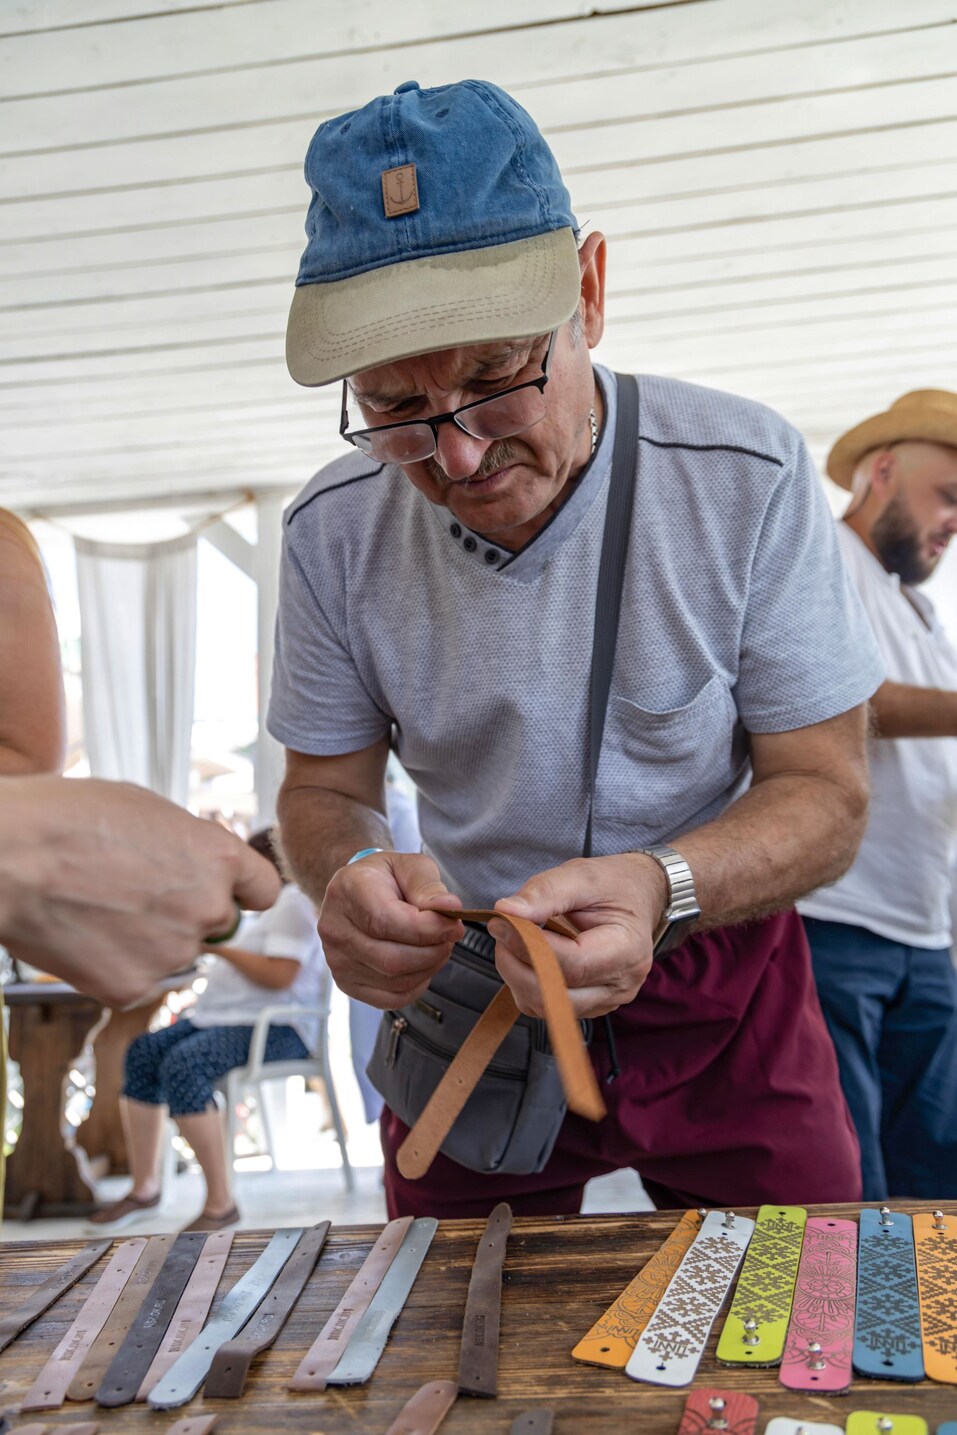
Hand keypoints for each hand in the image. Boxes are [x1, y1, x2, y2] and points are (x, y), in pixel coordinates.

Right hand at [0, 776, 280, 1005]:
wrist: (9, 858)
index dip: (242, 890)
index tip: (228, 893)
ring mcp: (172, 952)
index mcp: (218, 858)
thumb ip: (189, 845)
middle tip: (129, 890)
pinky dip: (111, 964)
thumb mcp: (148, 810)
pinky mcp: (132, 987)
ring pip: (171, 950)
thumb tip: (197, 867)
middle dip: (183, 910)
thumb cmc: (69, 818)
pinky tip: (81, 933)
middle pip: (214, 921)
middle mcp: (207, 909)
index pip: (263, 890)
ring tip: (94, 904)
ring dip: (145, 937)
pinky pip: (134, 978)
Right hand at [319, 851, 463, 1007]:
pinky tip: (421, 965)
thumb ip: (428, 885)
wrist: (355, 893)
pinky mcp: (346, 983)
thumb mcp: (409, 866)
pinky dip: (416, 986)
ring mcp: (337, 960)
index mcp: (348, 891)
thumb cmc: (385, 878)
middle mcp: (335, 928)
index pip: (385, 921)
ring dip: (428, 968)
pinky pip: (390, 999)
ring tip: (437, 946)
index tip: (453, 925)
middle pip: (391, 959)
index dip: (427, 929)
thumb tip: (450, 908)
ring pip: (394, 982)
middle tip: (450, 937)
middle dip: (433, 952)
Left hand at [488, 853, 668, 1019]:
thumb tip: (507, 910)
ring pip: (546, 1007)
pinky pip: (547, 1007)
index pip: (572, 964)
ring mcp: (606, 1000)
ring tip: (515, 941)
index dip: (528, 947)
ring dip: (518, 977)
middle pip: (555, 995)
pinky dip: (528, 985)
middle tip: (501, 931)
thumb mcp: (582, 875)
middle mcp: (621, 984)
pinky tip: (529, 957)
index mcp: (626, 950)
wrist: (637, 897)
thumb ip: (545, 892)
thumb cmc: (613, 885)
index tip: (501, 923)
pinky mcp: (590, 1005)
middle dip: (516, 965)